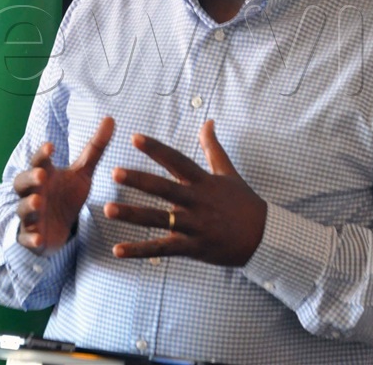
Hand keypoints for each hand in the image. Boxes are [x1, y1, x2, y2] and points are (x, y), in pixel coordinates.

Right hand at [14, 116, 113, 254]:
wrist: (58, 228)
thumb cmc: (66, 194)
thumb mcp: (83, 172)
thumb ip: (95, 148)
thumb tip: (111, 118)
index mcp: (44, 175)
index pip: (39, 161)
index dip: (43, 154)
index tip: (51, 146)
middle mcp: (32, 192)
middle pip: (23, 182)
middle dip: (31, 177)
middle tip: (42, 174)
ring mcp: (29, 215)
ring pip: (23, 208)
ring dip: (29, 204)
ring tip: (38, 201)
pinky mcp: (31, 236)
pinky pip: (27, 238)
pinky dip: (31, 239)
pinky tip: (39, 239)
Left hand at [103, 120, 266, 266]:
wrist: (264, 236)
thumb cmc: (244, 202)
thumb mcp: (228, 172)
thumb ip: (213, 147)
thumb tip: (207, 121)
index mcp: (204, 182)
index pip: (176, 160)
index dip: (156, 149)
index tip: (134, 138)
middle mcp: (197, 202)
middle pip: (164, 189)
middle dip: (140, 180)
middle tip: (115, 172)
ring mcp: (194, 226)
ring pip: (159, 219)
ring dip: (133, 215)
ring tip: (109, 209)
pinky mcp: (193, 247)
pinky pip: (162, 249)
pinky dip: (140, 250)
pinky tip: (118, 250)